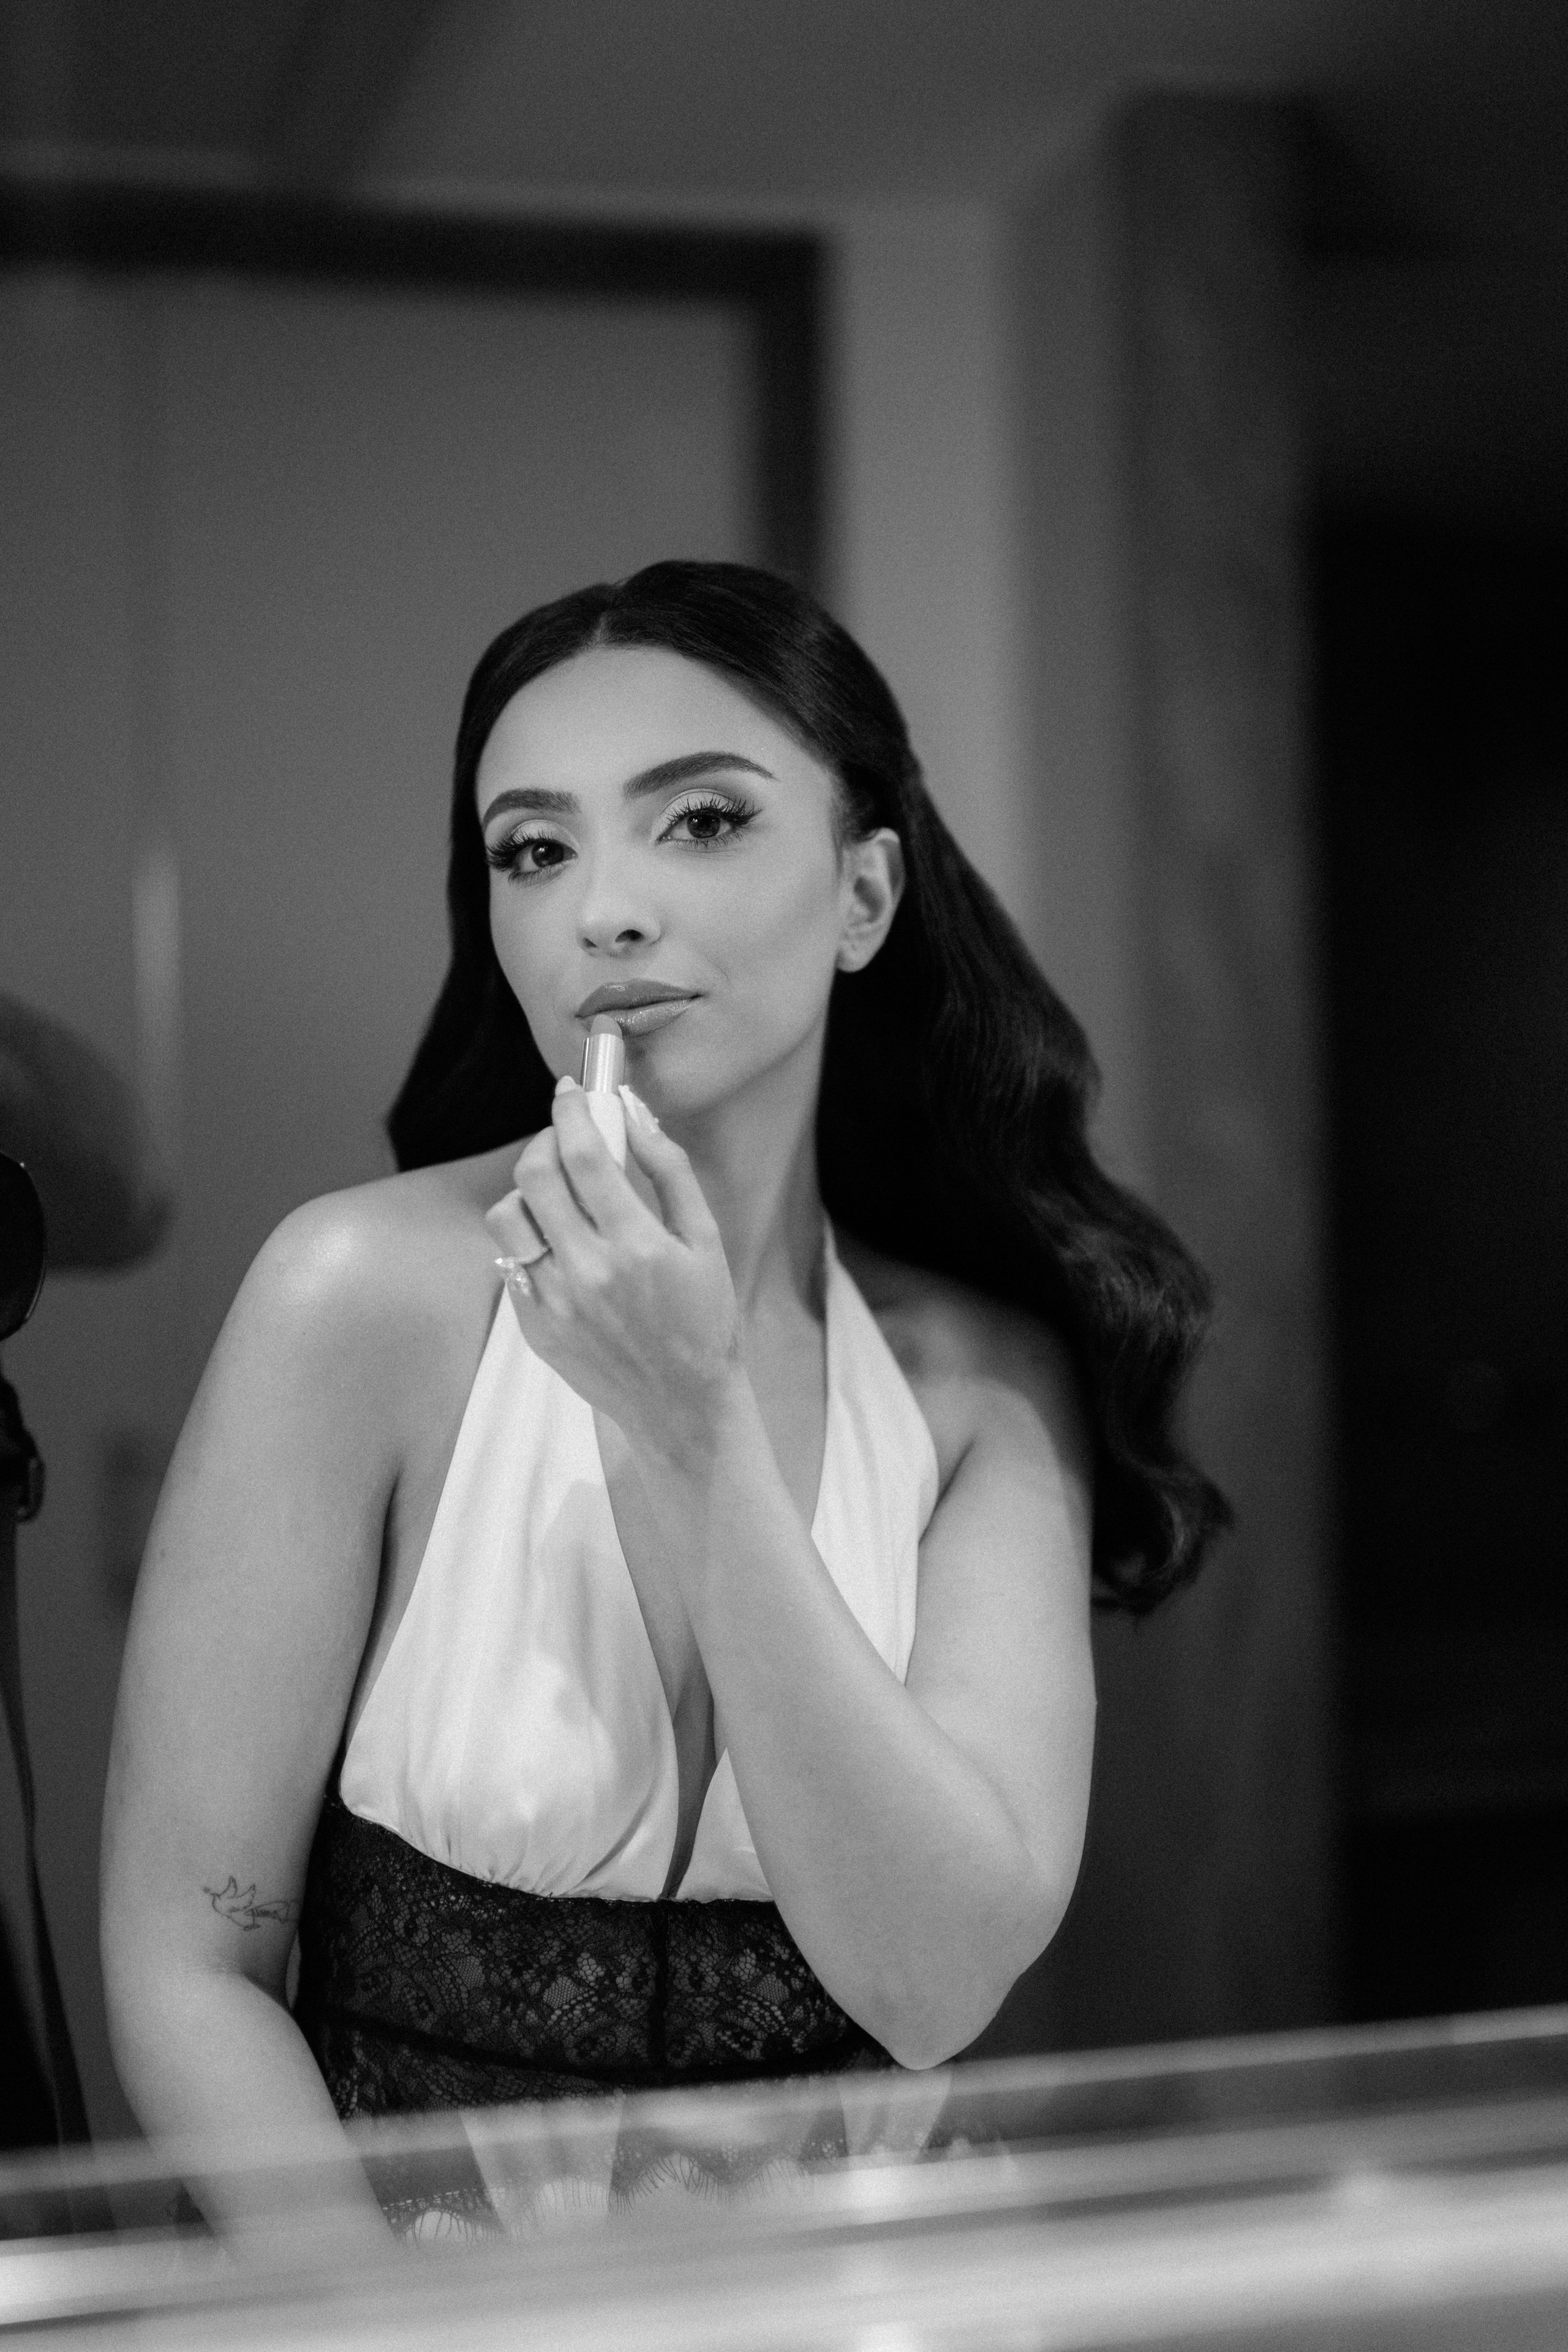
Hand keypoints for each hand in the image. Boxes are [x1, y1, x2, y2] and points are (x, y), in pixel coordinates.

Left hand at [501, 1081, 743, 1457]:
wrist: (682, 1405)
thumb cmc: (704, 1318)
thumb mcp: (705, 1240)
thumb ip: (670, 1171)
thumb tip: (634, 1112)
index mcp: (636, 1245)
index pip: (585, 1155)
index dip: (571, 1111)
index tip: (569, 1091)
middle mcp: (588, 1272)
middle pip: (535, 1176)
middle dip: (544, 1140)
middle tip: (562, 1138)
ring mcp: (555, 1304)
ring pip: (507, 1218)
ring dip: (527, 1191)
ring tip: (555, 1195)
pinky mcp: (535, 1328)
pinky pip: (511, 1263)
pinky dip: (529, 1241)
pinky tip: (560, 1246)